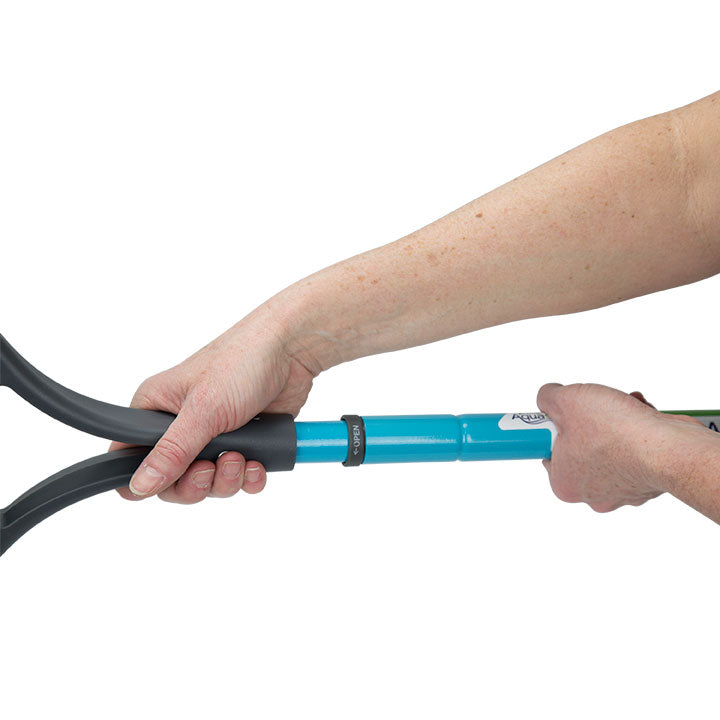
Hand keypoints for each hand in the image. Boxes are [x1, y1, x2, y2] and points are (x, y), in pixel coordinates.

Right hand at [112, 309, 315, 502]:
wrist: (292, 351)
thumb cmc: (242, 361)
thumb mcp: (203, 409)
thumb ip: (172, 452)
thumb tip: (139, 486)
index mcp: (155, 410)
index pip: (128, 458)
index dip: (143, 479)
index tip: (168, 483)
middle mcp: (180, 425)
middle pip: (171, 481)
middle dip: (195, 484)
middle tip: (210, 469)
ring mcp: (212, 437)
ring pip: (208, 483)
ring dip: (226, 480)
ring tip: (241, 457)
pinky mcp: (244, 443)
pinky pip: (238, 478)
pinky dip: (249, 478)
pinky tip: (259, 463)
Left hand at [536, 383, 707, 512]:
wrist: (669, 448)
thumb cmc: (615, 432)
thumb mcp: (564, 400)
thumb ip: (547, 397)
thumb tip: (548, 398)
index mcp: (564, 483)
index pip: (550, 454)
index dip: (556, 428)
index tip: (565, 415)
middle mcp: (593, 494)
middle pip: (582, 447)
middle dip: (591, 421)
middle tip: (596, 408)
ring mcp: (624, 491)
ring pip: (611, 446)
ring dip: (616, 420)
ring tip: (624, 407)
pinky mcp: (649, 481)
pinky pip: (637, 450)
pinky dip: (639, 430)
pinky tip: (642, 415)